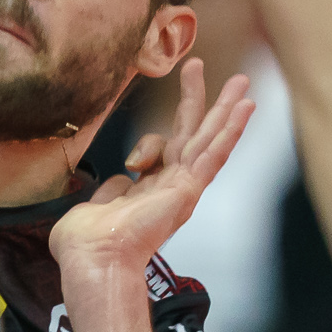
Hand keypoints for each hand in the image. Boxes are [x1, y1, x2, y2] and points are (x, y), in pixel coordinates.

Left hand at [50, 58, 256, 274]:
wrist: (93, 261)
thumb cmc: (86, 244)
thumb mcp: (94, 207)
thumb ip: (111, 190)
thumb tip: (121, 177)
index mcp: (150, 190)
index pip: (163, 149)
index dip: (158, 132)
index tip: (136, 151)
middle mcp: (171, 187)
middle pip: (192, 135)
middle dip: (201, 101)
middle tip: (209, 70)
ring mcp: (183, 188)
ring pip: (209, 140)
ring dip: (226, 110)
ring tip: (242, 82)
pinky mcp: (188, 190)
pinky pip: (213, 154)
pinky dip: (231, 130)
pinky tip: (245, 108)